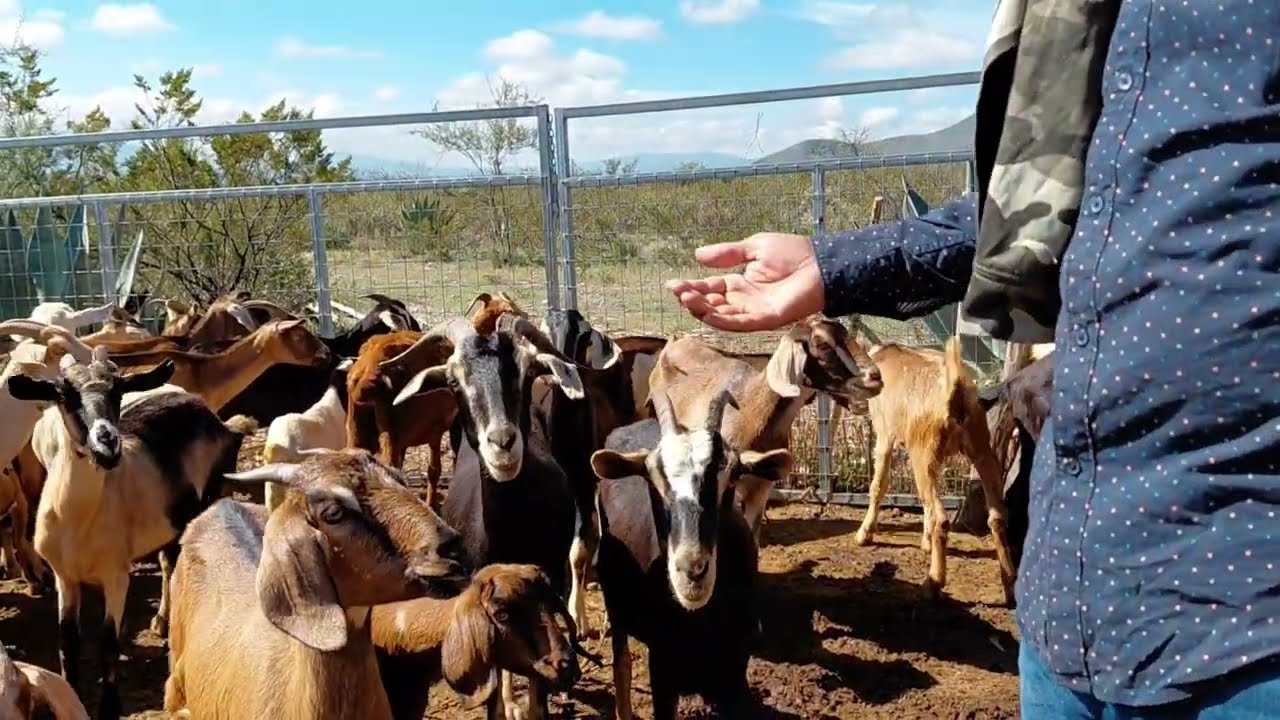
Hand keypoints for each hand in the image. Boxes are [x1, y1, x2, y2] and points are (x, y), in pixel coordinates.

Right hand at [665, 232, 824, 331]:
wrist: (822, 265)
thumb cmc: (793, 254)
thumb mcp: (754, 248)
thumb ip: (727, 254)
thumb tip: (697, 255)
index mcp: (740, 283)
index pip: (710, 287)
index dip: (691, 287)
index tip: (672, 283)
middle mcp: (744, 300)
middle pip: (711, 303)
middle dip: (692, 298)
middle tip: (677, 290)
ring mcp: (753, 312)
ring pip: (721, 315)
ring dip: (702, 309)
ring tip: (686, 298)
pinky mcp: (765, 319)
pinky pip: (739, 324)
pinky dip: (722, 320)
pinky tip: (707, 313)